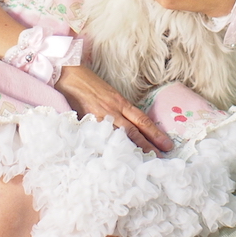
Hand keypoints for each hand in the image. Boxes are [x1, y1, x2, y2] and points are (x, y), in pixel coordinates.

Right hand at [54, 64, 173, 153]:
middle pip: (134, 130)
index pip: (142, 120)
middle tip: (162, 159)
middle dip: (149, 145)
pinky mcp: (86, 121)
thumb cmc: (88, 82)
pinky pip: (101, 137)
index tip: (167, 144)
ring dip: (133, 149)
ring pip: (120, 135)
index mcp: (120, 101)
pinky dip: (109, 148)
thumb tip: (131, 124)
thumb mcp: (108, 92)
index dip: (155, 133)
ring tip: (144, 162)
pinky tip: (116, 159)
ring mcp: (99, 116)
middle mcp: (113, 109)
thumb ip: (118, 108)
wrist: (68, 74)